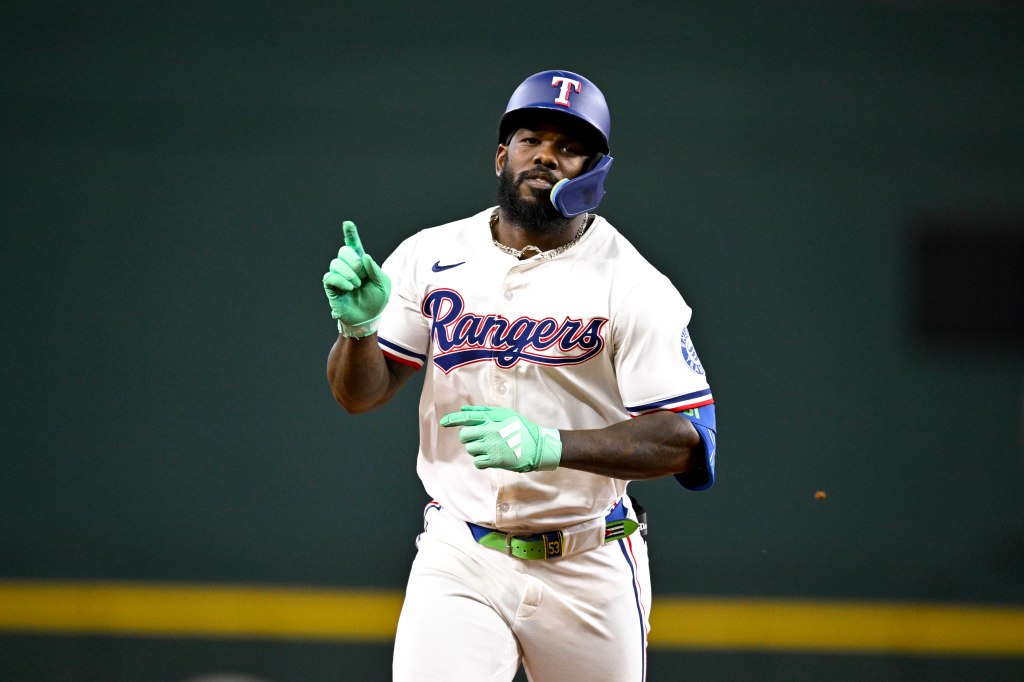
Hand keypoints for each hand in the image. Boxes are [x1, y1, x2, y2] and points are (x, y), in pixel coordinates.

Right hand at [323, 221, 391, 336]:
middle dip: (354, 262)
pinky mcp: (331, 287)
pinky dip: (341, 280)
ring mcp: (338, 277)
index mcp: (361, 263)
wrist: (368, 318)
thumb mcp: (383, 284)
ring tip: (357, 286)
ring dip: (349, 273)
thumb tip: (365, 257)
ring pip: (336, 263)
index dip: (350, 234)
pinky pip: (330, 277)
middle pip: (344, 251)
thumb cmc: (376, 300)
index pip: (353, 245)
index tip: (347, 223)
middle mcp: (347, 267)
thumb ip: (376, 269)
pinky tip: (349, 287)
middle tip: (362, 276)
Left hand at [440, 406, 560, 471]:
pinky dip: (481, 461)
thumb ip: (484, 411)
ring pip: (470, 449)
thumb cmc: (522, 428)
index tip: (443, 422)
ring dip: (475, 449)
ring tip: (489, 447)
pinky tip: (490, 457)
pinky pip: (477, 462)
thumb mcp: (506, 414)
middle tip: (477, 438)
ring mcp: (492, 447)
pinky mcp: (495, 461)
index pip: (467, 418)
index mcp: (493, 419)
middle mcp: (490, 432)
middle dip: (466, 437)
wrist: (539, 447)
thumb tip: (463, 409)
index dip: (452, 419)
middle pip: (464, 435)